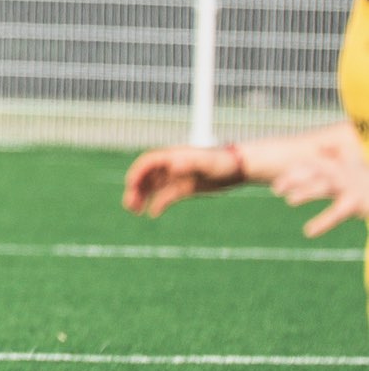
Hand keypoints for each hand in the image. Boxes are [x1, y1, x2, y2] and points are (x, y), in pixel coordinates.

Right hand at [122, 144, 242, 217]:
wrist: (241, 167)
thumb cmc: (224, 162)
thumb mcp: (206, 162)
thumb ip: (189, 163)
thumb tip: (172, 165)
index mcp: (172, 157)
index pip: (147, 163)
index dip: (136, 174)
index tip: (130, 186)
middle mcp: (171, 166)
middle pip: (146, 176)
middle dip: (135, 189)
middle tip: (129, 205)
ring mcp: (177, 177)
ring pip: (153, 187)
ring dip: (142, 197)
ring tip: (135, 211)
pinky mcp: (185, 188)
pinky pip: (166, 196)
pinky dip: (157, 204)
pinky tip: (153, 214)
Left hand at [270, 133, 368, 238]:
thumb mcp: (353, 170)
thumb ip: (335, 161)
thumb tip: (321, 147)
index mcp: (341, 167)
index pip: (313, 165)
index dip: (294, 172)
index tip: (277, 186)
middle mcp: (345, 173)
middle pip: (316, 171)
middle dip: (295, 178)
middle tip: (276, 190)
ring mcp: (352, 186)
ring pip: (325, 186)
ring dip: (306, 192)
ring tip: (290, 201)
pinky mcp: (358, 202)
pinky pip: (338, 211)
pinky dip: (323, 221)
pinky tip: (309, 232)